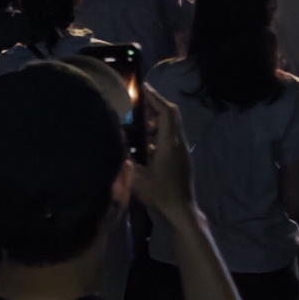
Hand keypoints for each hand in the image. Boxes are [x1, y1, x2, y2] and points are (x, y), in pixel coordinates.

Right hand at [133, 82, 198, 225]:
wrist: (181, 212)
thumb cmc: (160, 195)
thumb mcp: (137, 178)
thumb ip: (126, 157)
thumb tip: (116, 138)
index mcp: (170, 144)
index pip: (166, 112)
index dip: (155, 98)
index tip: (143, 88)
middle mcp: (179, 143)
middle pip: (171, 116)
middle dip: (155, 105)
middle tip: (138, 102)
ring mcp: (182, 151)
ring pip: (171, 127)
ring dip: (156, 120)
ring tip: (138, 121)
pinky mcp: (181, 159)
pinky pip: (170, 138)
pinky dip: (158, 133)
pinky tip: (145, 141)